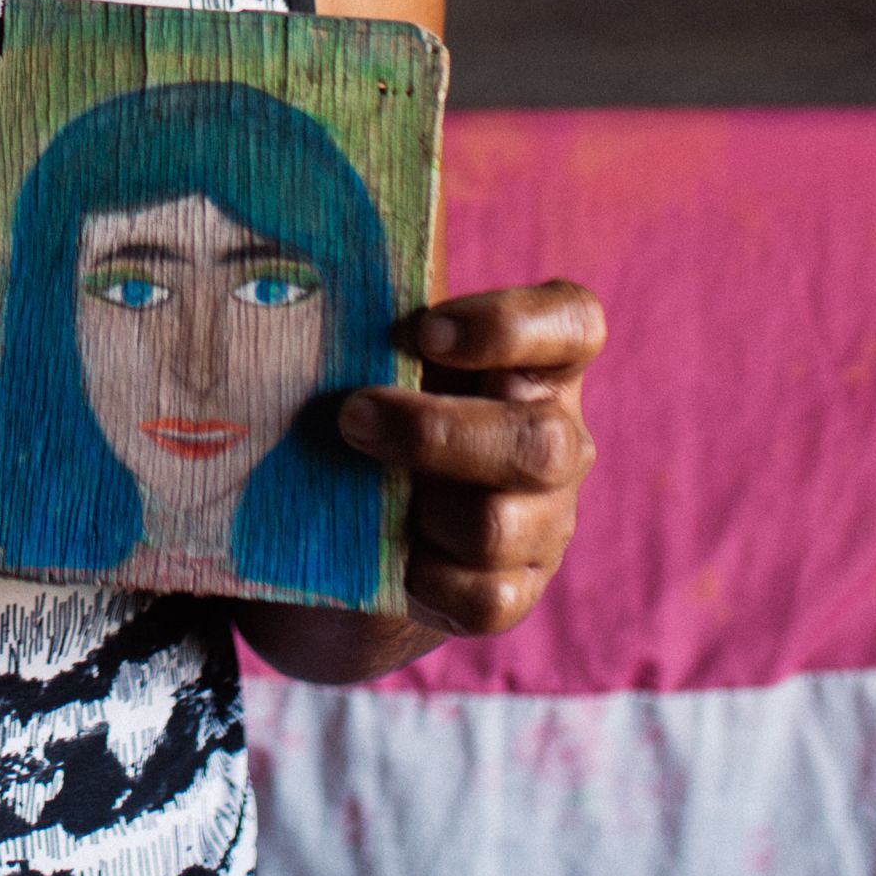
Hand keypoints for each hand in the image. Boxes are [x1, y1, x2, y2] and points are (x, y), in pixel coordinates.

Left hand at [338, 280, 605, 636]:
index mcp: (537, 364)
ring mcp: (545, 520)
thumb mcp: (381, 356)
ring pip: (502, 525)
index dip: (510, 326)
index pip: (575, 323)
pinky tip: (394, 555)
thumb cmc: (377, 406)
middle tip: (352, 416)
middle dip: (435, 434)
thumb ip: (376, 323)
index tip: (425, 331)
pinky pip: (487, 597)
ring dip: (420, 508)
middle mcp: (557, 439)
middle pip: (540, 442)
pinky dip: (429, 578)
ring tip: (365, 493)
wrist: (358, 527)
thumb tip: (300, 279)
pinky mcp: (516, 590)